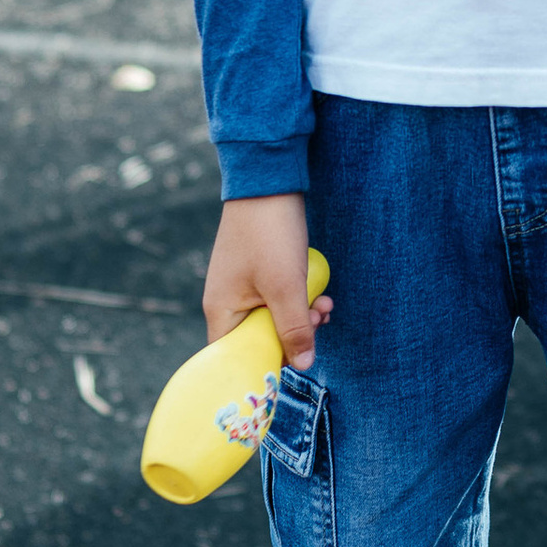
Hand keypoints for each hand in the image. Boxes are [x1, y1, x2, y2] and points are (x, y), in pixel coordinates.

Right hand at [204, 194, 328, 367]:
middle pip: (261, 338)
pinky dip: (300, 298)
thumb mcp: (286, 287)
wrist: (269, 181)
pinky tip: (320, 292)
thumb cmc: (269, 235)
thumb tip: (302, 366)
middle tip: (319, 320)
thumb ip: (294, 329)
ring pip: (276, 318)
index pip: (236, 356)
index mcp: (222, 310)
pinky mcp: (260, 273)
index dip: (265, 363)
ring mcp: (244, 286)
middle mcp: (228, 302)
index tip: (296, 360)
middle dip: (295, 333)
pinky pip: (280, 299)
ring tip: (324, 305)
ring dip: (304, 315)